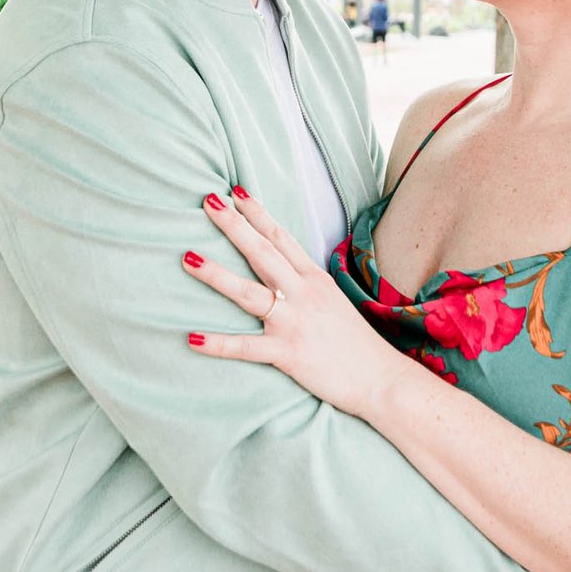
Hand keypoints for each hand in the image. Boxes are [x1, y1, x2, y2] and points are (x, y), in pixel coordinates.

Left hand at [185, 190, 407, 418]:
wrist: (382, 379)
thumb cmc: (357, 344)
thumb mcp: (334, 302)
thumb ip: (308, 286)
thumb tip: (285, 275)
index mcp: (314, 279)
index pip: (281, 237)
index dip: (257, 213)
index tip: (235, 192)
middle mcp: (303, 293)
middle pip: (262, 252)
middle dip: (234, 225)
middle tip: (208, 201)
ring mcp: (294, 322)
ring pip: (249, 292)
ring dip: (216, 274)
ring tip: (187, 257)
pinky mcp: (288, 353)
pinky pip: (246, 347)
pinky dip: (218, 344)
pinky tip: (192, 338)